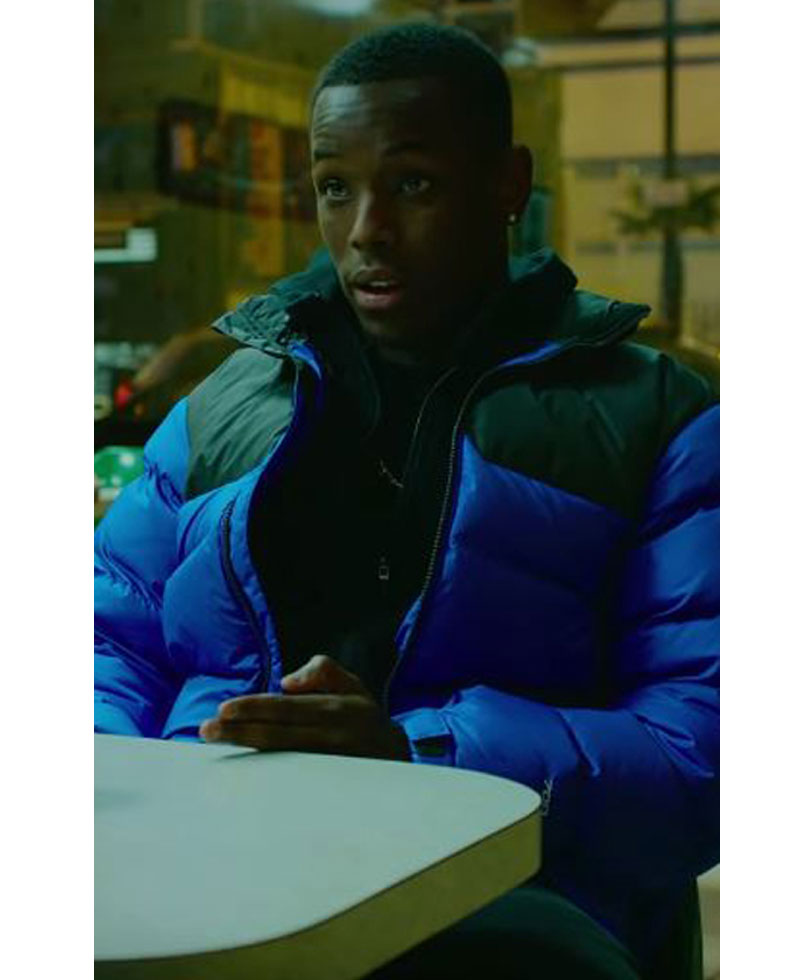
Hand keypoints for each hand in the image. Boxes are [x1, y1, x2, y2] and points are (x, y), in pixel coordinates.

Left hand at [200, 655, 409, 760]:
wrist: (395, 755)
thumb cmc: (363, 714)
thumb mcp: (351, 682)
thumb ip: (321, 670)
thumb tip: (286, 683)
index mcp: (335, 708)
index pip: (287, 708)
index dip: (254, 708)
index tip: (224, 709)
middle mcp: (330, 737)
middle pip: (277, 736)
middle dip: (239, 732)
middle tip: (206, 730)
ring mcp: (326, 765)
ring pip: (280, 759)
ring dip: (244, 751)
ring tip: (215, 742)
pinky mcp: (323, 785)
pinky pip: (288, 777)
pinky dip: (262, 772)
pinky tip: (239, 769)